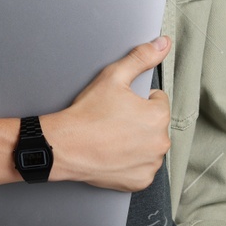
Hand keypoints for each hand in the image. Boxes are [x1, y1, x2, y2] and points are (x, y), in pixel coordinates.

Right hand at [41, 36, 170, 190]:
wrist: (63, 146)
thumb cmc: (86, 114)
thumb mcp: (113, 76)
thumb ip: (141, 57)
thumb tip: (162, 43)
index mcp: (158, 116)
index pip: (157, 101)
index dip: (137, 100)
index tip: (119, 105)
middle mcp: (160, 143)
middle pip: (155, 125)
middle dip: (139, 121)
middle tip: (113, 121)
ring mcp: (150, 164)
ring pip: (149, 146)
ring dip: (136, 142)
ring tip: (112, 138)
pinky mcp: (140, 181)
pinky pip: (142, 168)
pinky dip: (131, 163)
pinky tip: (113, 154)